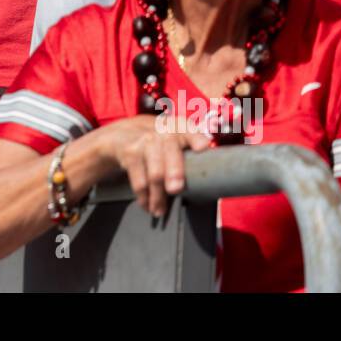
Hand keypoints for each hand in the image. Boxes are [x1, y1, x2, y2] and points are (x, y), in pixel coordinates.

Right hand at [95, 115, 210, 217]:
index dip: (196, 138)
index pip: (190, 131)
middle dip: (174, 171)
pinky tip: (147, 205)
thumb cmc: (159, 141)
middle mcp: (162, 132)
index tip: (203, 148)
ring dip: (158, 196)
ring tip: (160, 211)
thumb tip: (218, 172)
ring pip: (154, 173)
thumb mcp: (175, 137)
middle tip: (176, 189)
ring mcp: (144, 142)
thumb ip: (194, 149)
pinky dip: (143, 197)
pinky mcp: (130, 153)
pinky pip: (139, 180)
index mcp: (180, 129)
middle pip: (170, 153)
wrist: (122, 133)